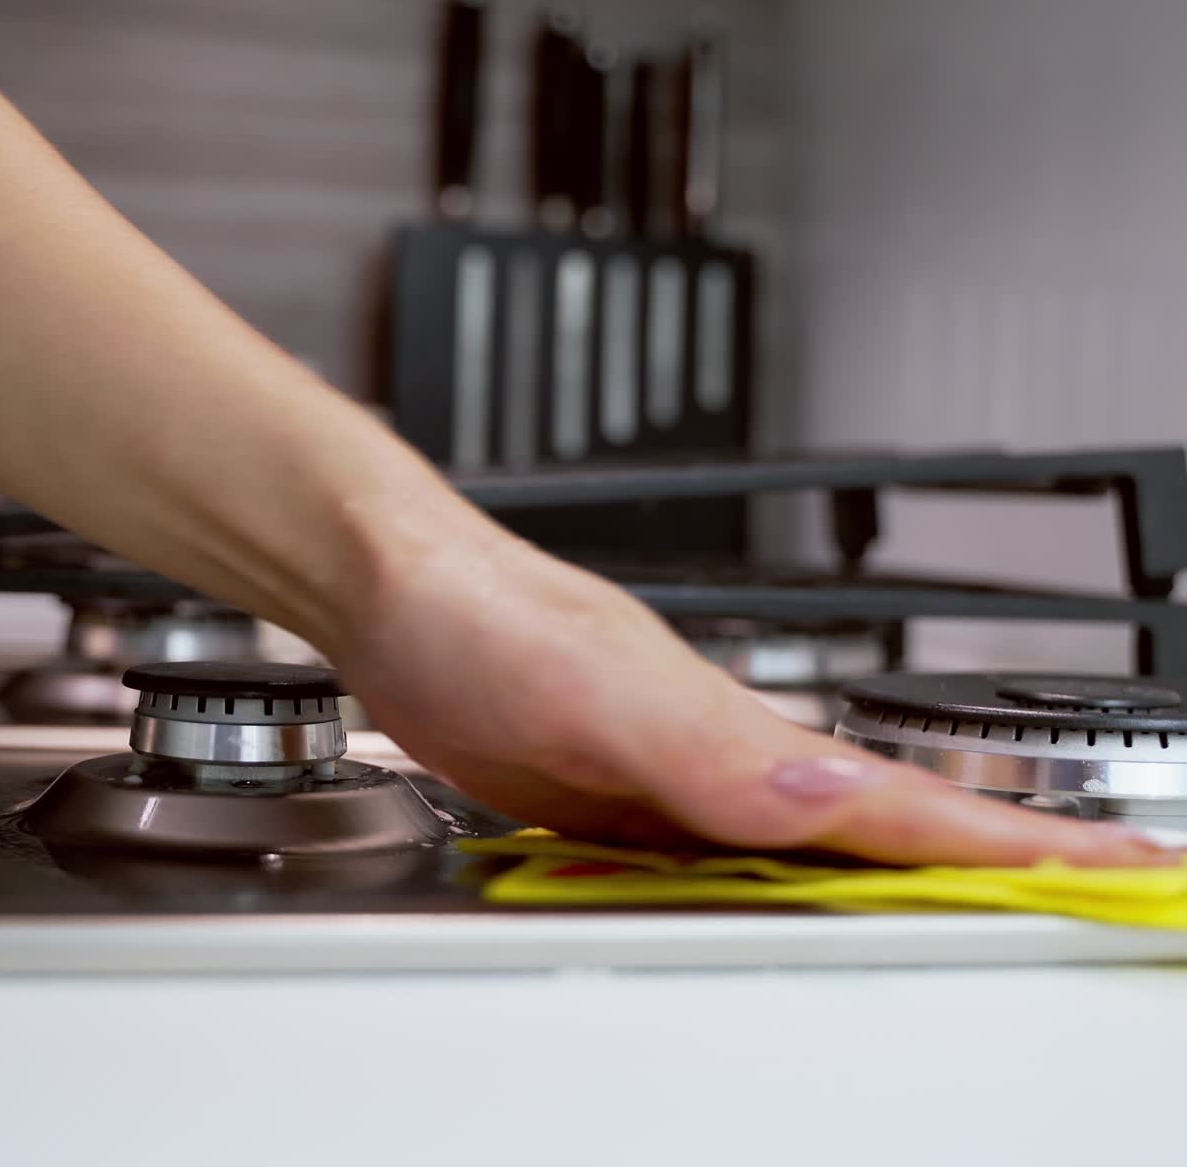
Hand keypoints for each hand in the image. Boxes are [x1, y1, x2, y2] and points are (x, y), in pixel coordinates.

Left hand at [333, 509, 1176, 867]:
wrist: (397, 599)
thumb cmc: (480, 614)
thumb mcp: (591, 686)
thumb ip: (706, 748)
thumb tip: (824, 795)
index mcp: (733, 731)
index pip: (894, 799)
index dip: (1006, 840)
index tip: (1107, 859)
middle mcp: (714, 757)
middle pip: (873, 830)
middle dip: (982, 865)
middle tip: (1081, 880)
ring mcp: (666, 782)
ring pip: (804, 849)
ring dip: (895, 880)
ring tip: (973, 905)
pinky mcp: (611, 804)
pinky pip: (719, 861)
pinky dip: (782, 887)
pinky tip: (790, 905)